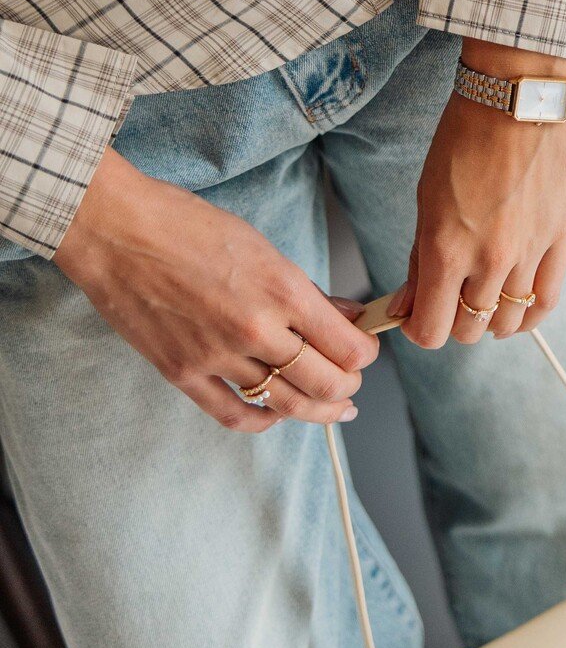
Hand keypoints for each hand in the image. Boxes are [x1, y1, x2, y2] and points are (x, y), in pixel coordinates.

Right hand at [54, 148, 378, 431]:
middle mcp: (256, 327)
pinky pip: (234, 414)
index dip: (365, 354)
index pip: (347, 346)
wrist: (117, 232)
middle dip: (348, 386)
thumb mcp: (261, 247)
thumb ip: (305, 290)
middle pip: (325, 383)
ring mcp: (218, 355)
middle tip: (351, 381)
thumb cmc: (185, 225)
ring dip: (317, 411)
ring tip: (331, 409)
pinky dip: (262, 421)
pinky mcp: (183, 373)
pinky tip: (274, 415)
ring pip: (286, 404)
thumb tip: (345, 314)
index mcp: (282, 289)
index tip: (365, 350)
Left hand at [389, 38, 565, 349]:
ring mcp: (529, 253)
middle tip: (447, 300)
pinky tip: (518, 310)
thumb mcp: (426, 198)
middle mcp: (489, 260)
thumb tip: (408, 303)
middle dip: (452, 321)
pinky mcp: (560, 240)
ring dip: (490, 320)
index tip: (415, 316)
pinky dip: (529, 315)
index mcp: (446, 249)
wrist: (518, 98)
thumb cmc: (465, 137)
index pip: (431, 330)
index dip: (418, 329)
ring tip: (482, 299)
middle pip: (469, 330)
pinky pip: (546, 300)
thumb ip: (419, 259)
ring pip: (509, 322)